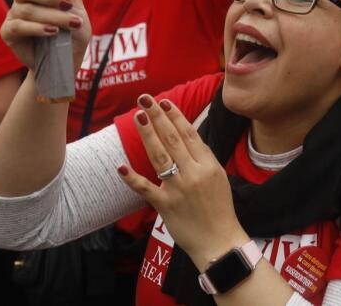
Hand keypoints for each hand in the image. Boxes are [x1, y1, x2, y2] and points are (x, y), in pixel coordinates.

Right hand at [0, 0, 89, 70]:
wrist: (68, 61)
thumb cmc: (72, 31)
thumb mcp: (77, 6)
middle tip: (68, 2)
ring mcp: (13, 15)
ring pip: (26, 9)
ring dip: (53, 16)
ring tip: (72, 24)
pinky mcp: (9, 33)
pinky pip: (18, 26)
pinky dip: (38, 28)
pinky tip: (53, 33)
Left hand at [117, 95, 247, 268]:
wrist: (219, 240)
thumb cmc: (219, 209)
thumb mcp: (218, 178)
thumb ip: (202, 159)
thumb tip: (187, 138)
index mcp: (208, 165)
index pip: (189, 135)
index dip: (176, 117)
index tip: (164, 102)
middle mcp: (194, 173)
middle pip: (172, 139)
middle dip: (158, 117)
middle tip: (145, 99)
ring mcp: (179, 189)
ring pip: (160, 156)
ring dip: (147, 134)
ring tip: (138, 116)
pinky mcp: (166, 205)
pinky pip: (146, 189)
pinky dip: (132, 178)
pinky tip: (121, 166)